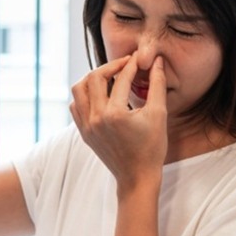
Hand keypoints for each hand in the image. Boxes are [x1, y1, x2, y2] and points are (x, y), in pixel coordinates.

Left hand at [69, 54, 167, 189]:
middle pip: (94, 77)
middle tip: (124, 64)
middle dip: (110, 66)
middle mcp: (96, 118)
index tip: (138, 58)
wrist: (136, 177)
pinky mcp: (83, 132)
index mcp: (115, 114)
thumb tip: (155, 61)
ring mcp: (86, 126)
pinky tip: (100, 94)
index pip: (121, 79)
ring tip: (110, 77)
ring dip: (93, 78)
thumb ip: (157, 84)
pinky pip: (76, 106)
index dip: (131, 64)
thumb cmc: (152, 148)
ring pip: (79, 89)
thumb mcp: (158, 114)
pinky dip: (85, 95)